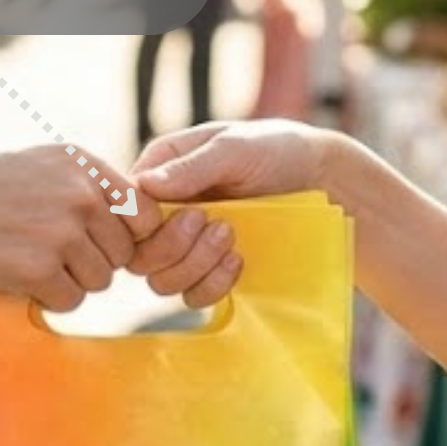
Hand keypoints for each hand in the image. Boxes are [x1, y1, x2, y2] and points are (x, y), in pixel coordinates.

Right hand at [0, 145, 159, 311]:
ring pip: (100, 280)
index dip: (126, 235)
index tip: (96, 240)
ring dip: (71, 280)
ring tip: (31, 258)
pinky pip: (71, 300)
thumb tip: (149, 222)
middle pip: (123, 253)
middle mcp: (81, 195)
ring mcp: (61, 232)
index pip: (145, 214)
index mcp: (86, 166)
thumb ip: (93, 186)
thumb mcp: (46, 166)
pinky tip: (18, 274)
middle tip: (51, 251)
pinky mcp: (39, 268)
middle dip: (94, 261)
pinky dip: (48, 297)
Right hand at [125, 122, 334, 307]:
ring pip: (160, 281)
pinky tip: (238, 260)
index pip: (125, 209)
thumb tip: (144, 185)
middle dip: (173, 246)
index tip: (191, 211)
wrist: (321, 180)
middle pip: (137, 253)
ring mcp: (186, 245)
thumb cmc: (276, 150)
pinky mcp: (208, 271)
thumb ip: (193, 167)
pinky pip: (192, 297)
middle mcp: (165, 211)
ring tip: (230, 236)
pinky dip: (213, 285)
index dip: (144, 223)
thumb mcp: (236, 148)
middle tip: (212, 222)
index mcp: (160, 171)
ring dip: (195, 264)